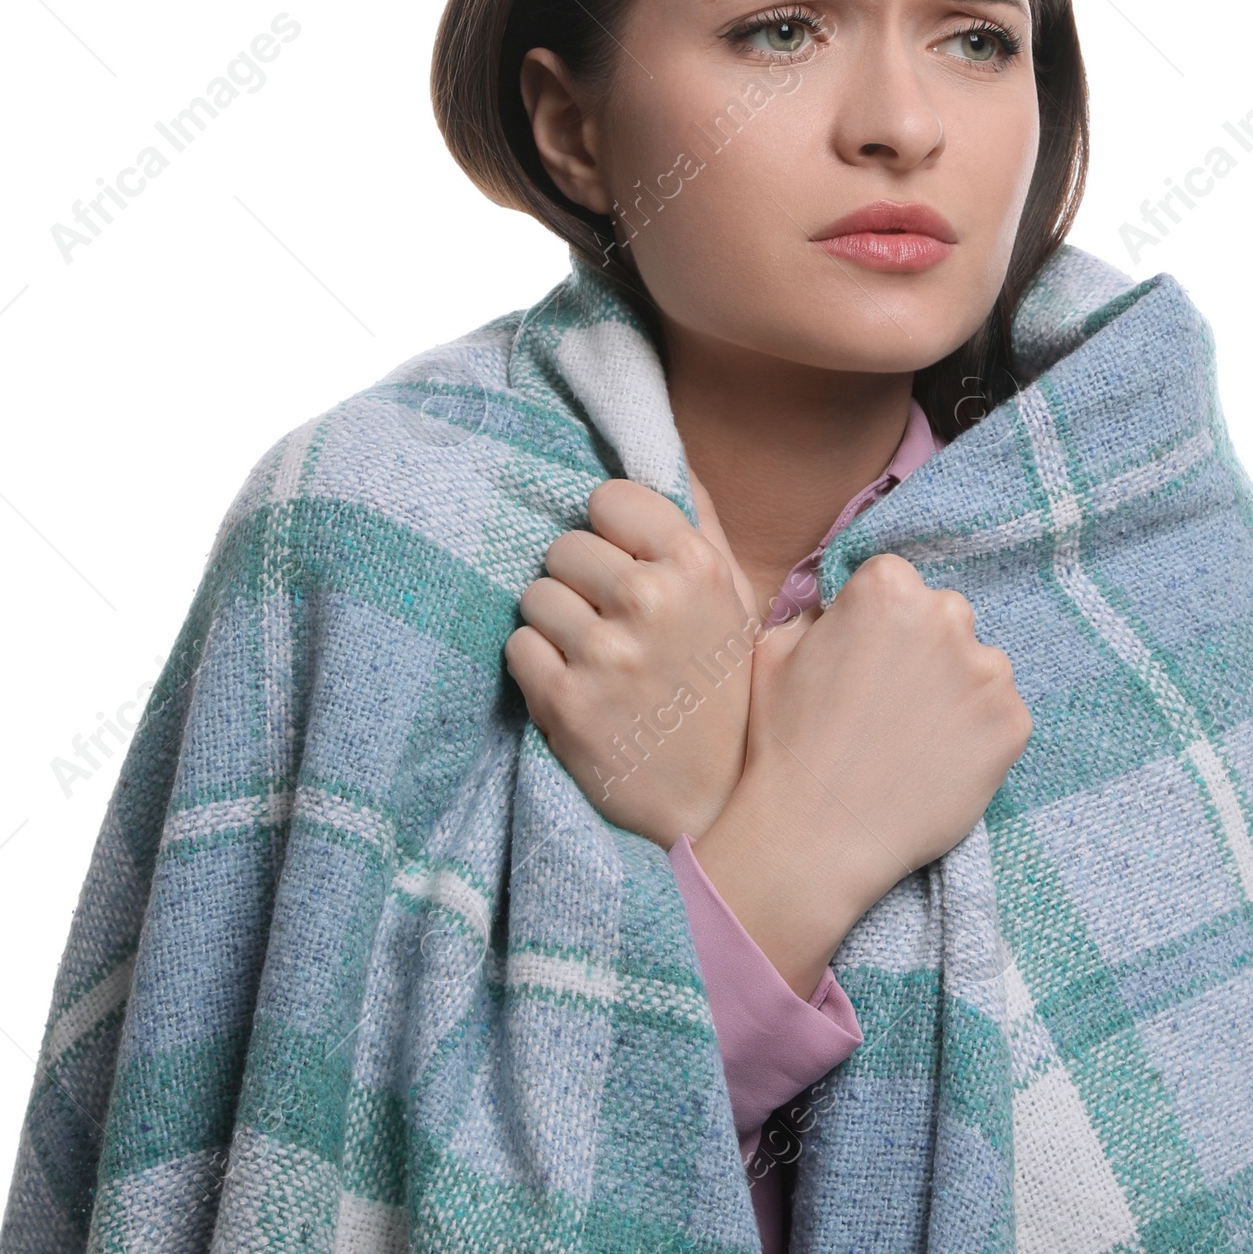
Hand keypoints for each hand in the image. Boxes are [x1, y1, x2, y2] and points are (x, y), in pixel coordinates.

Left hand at [504, 474, 762, 848]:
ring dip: (556, 625)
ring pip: (535, 594)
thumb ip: (699, 526)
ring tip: (595, 658)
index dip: (610, 533)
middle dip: (580, 582)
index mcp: (696, 566)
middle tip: (611, 624)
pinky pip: (518, 646)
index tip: (626, 567)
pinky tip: (576, 687)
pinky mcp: (563, 700)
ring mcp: (605, 653)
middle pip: (565, 546)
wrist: (708, 801)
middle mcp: (651, 601)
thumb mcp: (734, 605)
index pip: (607, 499)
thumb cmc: (718, 691)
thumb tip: (660, 452)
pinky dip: (537, 666)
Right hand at [693, 553, 1031, 993]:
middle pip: (943, 617)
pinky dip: (975, 735)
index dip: (874, 622)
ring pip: (977, 666)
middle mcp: (947, 616)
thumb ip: (814, 614)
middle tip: (887, 704)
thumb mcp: (772, 652)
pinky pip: (1000, 716)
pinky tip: (934, 763)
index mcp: (887, 588)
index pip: (894, 582)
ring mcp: (988, 671)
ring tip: (910, 740)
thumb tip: (836, 611)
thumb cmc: (784, 742)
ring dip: (953, 691)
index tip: (862, 660)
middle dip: (921, 648)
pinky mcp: (1014, 724)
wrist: (816, 836)